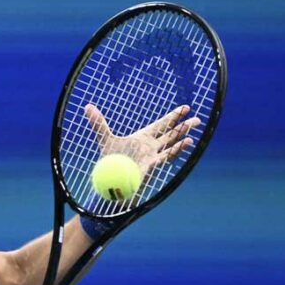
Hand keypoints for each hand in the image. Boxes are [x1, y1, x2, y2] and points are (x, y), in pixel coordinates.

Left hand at [84, 104, 200, 176]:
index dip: (174, 116)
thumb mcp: (104, 139)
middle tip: (197, 118)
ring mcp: (152, 156)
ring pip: (172, 144)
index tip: (186, 108)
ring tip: (195, 129)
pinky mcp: (151, 165)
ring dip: (183, 137)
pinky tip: (187, 143)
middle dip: (184, 126)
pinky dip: (177, 149)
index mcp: (143, 137)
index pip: (162, 124)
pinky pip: (168, 156)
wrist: (109, 178)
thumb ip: (98, 123)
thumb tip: (87, 106)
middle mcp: (150, 147)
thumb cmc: (109, 160)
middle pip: (171, 134)